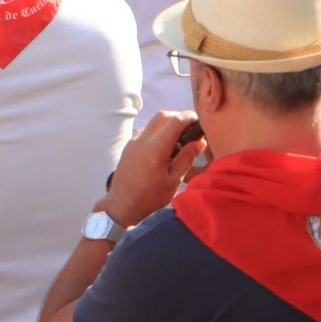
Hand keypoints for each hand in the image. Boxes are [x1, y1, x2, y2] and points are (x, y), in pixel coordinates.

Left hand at [96, 111, 205, 228]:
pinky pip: (145, 131)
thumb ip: (187, 158)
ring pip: (153, 122)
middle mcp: (143, 140)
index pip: (176, 120)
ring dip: (167, 124)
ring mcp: (133, 142)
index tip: (198, 122)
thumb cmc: (150, 197)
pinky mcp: (128, 147)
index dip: (190, 117)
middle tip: (189, 129)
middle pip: (163, 115)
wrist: (120, 206)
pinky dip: (157, 131)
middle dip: (178, 117)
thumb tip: (200, 141)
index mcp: (156, 148)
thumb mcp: (174, 181)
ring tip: (176, 140)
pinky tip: (161, 148)